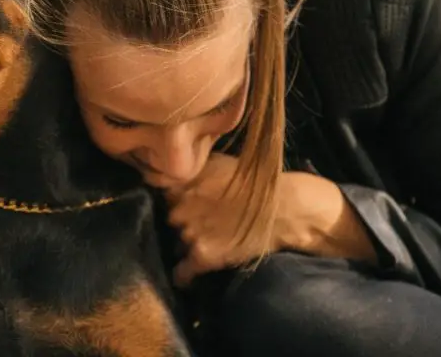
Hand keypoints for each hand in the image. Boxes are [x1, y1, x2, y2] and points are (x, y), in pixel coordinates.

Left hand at [166, 155, 376, 286]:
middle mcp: (179, 208)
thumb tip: (165, 170)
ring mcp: (189, 233)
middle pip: (167, 219)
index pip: (156, 192)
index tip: (170, 201)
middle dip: (179, 220)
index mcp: (181, 183)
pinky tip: (186, 277)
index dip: (165, 198)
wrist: (284, 208)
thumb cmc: (253, 181)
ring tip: (203, 242)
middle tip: (197, 221)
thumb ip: (191, 167)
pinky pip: (182, 273)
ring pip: (174, 243)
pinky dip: (183, 276)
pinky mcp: (203, 257)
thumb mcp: (217, 163)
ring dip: (185, 243)